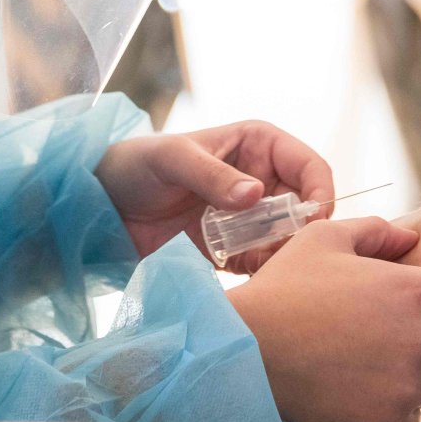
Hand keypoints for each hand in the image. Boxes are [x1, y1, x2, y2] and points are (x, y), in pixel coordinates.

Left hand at [96, 121, 333, 269]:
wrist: (99, 207)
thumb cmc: (134, 166)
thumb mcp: (172, 160)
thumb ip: (212, 175)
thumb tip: (256, 195)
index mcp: (257, 144)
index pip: (309, 165)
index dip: (321, 190)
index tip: (314, 221)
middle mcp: (261, 179)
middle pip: (305, 207)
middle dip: (303, 230)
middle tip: (286, 252)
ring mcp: (248, 217)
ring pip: (288, 238)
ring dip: (283, 254)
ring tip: (260, 265)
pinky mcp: (233, 248)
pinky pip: (262, 261)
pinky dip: (263, 271)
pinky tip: (248, 277)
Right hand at [228, 217, 420, 421]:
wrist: (246, 350)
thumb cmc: (287, 288)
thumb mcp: (330, 238)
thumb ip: (381, 232)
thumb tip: (412, 238)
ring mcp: (411, 385)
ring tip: (399, 360)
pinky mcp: (390, 421)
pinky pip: (418, 416)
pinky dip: (403, 404)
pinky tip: (370, 382)